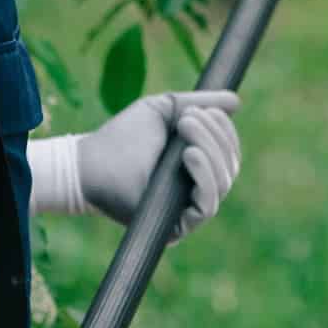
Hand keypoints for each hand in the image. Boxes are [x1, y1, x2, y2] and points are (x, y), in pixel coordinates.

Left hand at [76, 90, 240, 240]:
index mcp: (197, 165)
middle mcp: (197, 190)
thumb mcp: (164, 110)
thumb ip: (198, 104)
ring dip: (210, 149)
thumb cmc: (123, 136)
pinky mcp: (177, 226)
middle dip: (215, 135)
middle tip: (188, 118)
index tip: (203, 110)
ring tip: (186, 127)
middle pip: (230, 166)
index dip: (225, 130)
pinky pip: (207, 206)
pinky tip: (189, 155)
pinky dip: (204, 177)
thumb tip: (236, 101)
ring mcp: (188, 210)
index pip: (229, 152)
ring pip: (222, 183)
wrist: (91, 161)